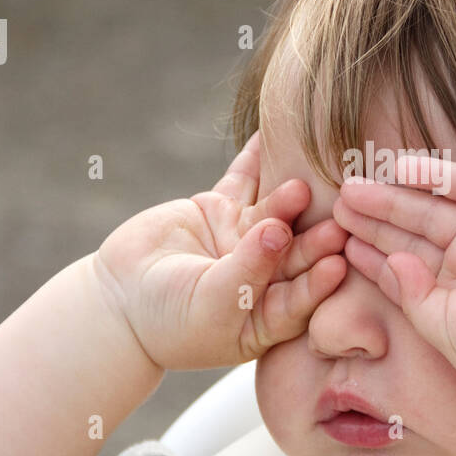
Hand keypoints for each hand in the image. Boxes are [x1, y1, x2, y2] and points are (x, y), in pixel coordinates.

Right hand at [94, 131, 347, 370]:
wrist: (117, 300)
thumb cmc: (168, 320)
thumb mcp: (212, 303)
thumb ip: (247, 269)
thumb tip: (278, 230)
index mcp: (269, 314)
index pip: (301, 297)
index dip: (319, 281)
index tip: (336, 264)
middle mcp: (266, 275)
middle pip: (296, 252)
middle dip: (315, 236)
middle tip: (338, 219)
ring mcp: (245, 239)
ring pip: (273, 214)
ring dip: (289, 198)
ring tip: (303, 186)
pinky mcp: (222, 210)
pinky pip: (244, 180)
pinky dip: (257, 158)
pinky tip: (274, 136)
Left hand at [332, 155, 455, 395]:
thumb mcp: (443, 329)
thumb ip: (413, 296)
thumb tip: (390, 262)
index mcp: (455, 294)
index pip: (405, 267)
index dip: (371, 254)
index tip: (338, 242)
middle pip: (412, 232)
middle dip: (375, 219)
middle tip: (337, 205)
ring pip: (430, 207)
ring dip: (392, 196)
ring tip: (353, 188)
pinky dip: (432, 175)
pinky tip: (396, 170)